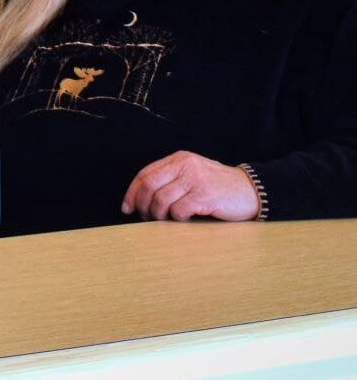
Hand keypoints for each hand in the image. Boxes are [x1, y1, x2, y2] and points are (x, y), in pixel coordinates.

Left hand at [121, 151, 260, 221]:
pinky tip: (184, 219)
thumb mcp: (193, 174)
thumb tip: (140, 199)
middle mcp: (185, 166)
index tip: (127, 208)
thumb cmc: (219, 187)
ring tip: (165, 220)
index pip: (145, 174)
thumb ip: (171, 180)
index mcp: (179, 159)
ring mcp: (195, 180)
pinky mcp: (204, 196)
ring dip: (158, 215)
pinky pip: (178, 210)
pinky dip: (176, 218)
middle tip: (146, 218)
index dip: (132, 192)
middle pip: (149, 186)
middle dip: (142, 205)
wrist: (252, 191)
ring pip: (161, 200)